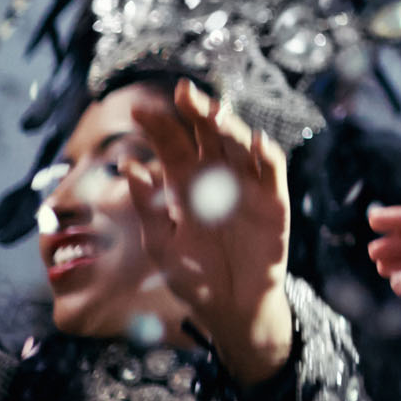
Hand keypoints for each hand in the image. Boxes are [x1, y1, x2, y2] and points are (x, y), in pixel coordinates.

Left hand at [125, 81, 293, 384]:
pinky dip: (266, 155)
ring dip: (228, 127)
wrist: (230, 307)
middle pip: (207, 136)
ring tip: (214, 112)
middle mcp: (217, 179)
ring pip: (239, 145)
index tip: (139, 110)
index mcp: (185, 186)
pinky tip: (256, 143)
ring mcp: (246, 187)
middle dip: (196, 113)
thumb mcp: (161, 244)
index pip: (172, 146)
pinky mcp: (273, 201)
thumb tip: (128, 165)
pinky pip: (272, 171)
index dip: (158, 127)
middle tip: (182, 92)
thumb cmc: (194, 277)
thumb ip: (148, 207)